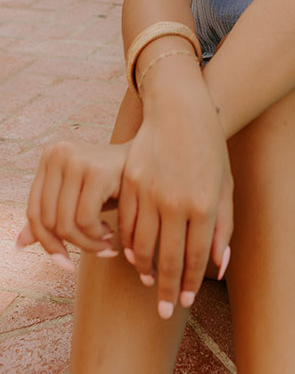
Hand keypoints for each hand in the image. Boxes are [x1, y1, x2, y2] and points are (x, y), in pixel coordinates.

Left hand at [16, 141, 130, 268]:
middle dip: (72, 246)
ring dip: (87, 244)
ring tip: (106, 243)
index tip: (65, 263)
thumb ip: (52, 217)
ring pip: (66, 224)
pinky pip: (85, 220)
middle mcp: (58, 154)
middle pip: (48, 221)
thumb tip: (20, 243)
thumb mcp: (79, 199)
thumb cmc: (113, 183)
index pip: (34, 211)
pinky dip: (96, 235)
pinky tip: (111, 232)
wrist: (151, 164)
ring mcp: (76, 159)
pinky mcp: (96, 170)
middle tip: (96, 251)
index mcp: (50, 157)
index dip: (47, 243)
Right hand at [118, 75, 233, 318]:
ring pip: (141, 245)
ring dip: (143, 269)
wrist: (181, 111)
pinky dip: (127, 244)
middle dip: (164, 289)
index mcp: (204, 204)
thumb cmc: (210, 150)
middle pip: (166, 258)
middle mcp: (176, 201)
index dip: (188, 283)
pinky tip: (132, 253)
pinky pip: (124, 224)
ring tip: (147, 280)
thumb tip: (219, 268)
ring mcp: (150, 191)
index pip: (195, 257)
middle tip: (162, 310)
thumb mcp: (225, 187)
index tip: (183, 302)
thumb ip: (224, 228)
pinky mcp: (130, 182)